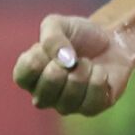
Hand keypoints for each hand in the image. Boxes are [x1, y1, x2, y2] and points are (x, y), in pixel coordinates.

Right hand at [11, 15, 133, 116]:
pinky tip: (100, 73)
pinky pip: (92, 101)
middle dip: (65, 65)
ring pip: (70, 96)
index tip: (54, 46)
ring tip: (87, 63)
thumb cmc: (79, 35)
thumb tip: (63, 60)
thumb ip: (51, 36)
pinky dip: (99, 79)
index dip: (41, 57)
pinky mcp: (89, 109)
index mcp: (28, 76)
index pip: (23, 75)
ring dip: (84, 70)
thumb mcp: (58, 24)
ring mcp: (65, 106)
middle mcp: (43, 96)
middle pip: (47, 87)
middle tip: (74, 57)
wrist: (112, 41)